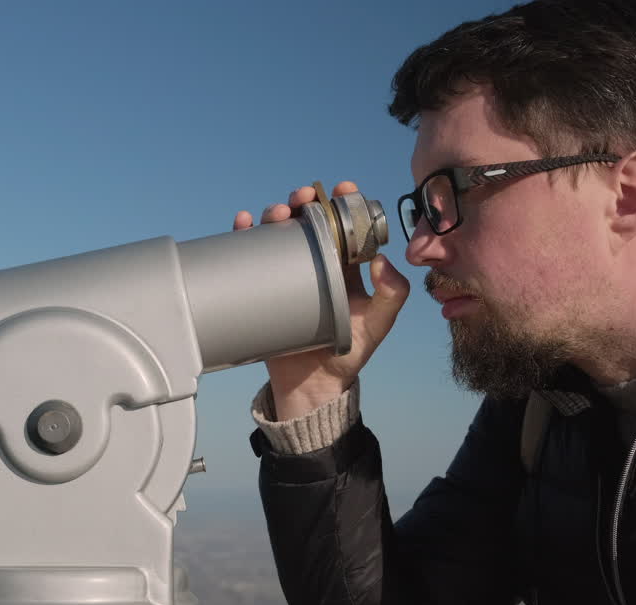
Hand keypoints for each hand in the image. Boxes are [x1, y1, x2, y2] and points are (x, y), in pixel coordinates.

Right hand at [233, 181, 409, 419]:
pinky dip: (245, 234)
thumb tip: (382, 260)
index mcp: (346, 266)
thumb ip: (391, 295)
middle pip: (308, 222)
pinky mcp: (265, 288)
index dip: (344, 203)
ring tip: (276, 214)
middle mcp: (317, 264)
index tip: (342, 189)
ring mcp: (289, 275)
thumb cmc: (350, 353)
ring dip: (275, 214)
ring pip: (280, 233)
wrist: (312, 384)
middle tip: (303, 198)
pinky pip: (253, 256)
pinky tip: (243, 223)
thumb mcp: (379, 324)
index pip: (345, 225)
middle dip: (305, 202)